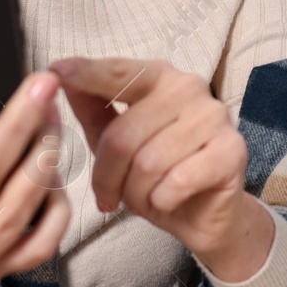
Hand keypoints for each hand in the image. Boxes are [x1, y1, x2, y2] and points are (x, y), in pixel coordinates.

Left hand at [49, 56, 272, 281]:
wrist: (204, 216)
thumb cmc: (158, 175)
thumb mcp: (117, 144)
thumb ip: (92, 109)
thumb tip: (60, 76)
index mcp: (159, 78)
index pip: (117, 72)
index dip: (85, 73)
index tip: (54, 70)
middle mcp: (190, 88)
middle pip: (123, 134)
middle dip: (108, 176)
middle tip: (110, 196)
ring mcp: (214, 117)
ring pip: (148, 162)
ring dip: (137, 192)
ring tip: (145, 197)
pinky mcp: (232, 150)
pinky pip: (176, 181)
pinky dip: (162, 201)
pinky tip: (169, 200)